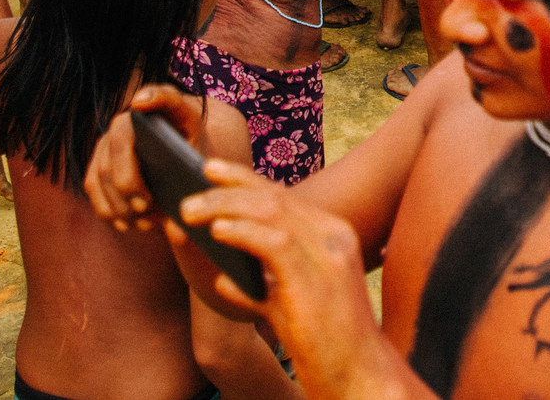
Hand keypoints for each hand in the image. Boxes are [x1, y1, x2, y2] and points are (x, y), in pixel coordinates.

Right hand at [84, 82, 208, 231]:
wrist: (178, 159)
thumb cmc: (193, 162)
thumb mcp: (200, 173)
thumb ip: (193, 199)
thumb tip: (178, 235)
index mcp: (172, 110)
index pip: (164, 95)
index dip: (152, 96)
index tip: (140, 102)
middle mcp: (134, 118)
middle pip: (120, 142)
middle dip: (129, 179)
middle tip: (146, 209)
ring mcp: (112, 136)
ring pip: (102, 169)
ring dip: (120, 202)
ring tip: (144, 224)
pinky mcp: (99, 158)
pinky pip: (92, 185)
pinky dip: (107, 208)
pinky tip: (127, 224)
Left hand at [174, 158, 383, 391]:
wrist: (361, 379)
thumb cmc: (328, 347)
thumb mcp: (293, 305)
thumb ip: (263, 286)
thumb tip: (223, 278)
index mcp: (333, 236)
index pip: (283, 196)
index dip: (243, 179)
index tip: (210, 171)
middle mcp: (334, 237)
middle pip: (273, 195)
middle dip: (226, 188)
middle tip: (189, 192)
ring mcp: (328, 255)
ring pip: (270, 209)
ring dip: (224, 206)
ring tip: (190, 212)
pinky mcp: (316, 279)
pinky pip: (274, 241)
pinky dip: (242, 232)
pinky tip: (217, 232)